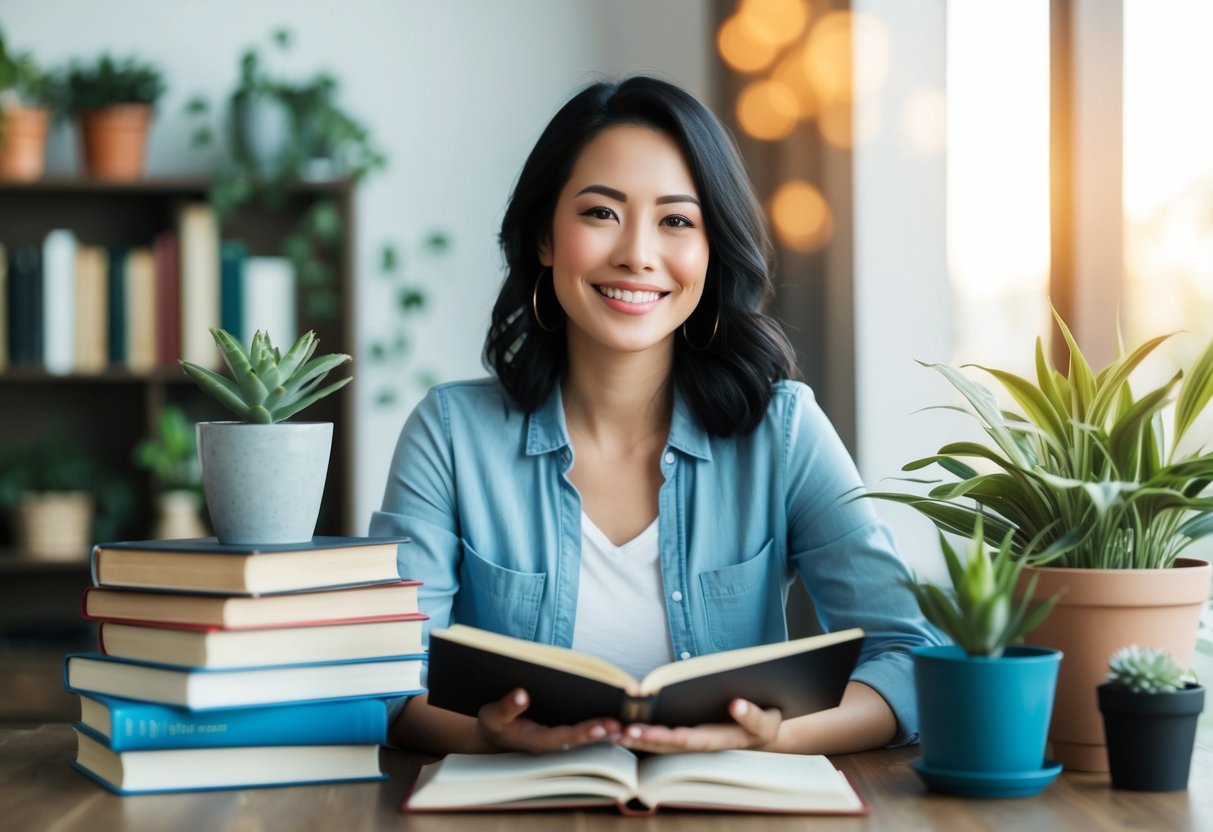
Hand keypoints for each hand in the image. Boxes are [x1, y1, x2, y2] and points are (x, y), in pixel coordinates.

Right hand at [477, 688, 620, 752]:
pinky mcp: (563, 736)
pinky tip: (620, 724)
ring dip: (606, 734)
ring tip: (627, 727)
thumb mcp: (492, 715)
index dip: (582, 733)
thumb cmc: (495, 724)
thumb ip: (507, 707)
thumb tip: (521, 694)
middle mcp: (550, 744)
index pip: (562, 738)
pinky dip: (602, 731)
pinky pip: (585, 735)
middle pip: (580, 741)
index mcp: (534, 740)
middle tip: (620, 726)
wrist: (495, 736)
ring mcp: (557, 741)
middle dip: (600, 734)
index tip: (601, 726)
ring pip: (586, 741)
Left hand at [618, 699, 781, 753]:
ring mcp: (696, 738)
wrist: (767, 729)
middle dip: (644, 740)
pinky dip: (645, 733)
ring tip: (614, 733)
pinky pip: (665, 735)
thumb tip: (736, 704)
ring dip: (640, 739)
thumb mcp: (768, 721)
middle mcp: (704, 742)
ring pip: (663, 743)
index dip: (665, 737)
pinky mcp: (691, 732)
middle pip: (669, 745)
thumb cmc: (767, 720)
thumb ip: (753, 716)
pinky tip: (626, 727)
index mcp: (720, 739)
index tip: (644, 731)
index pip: (688, 740)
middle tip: (619, 734)